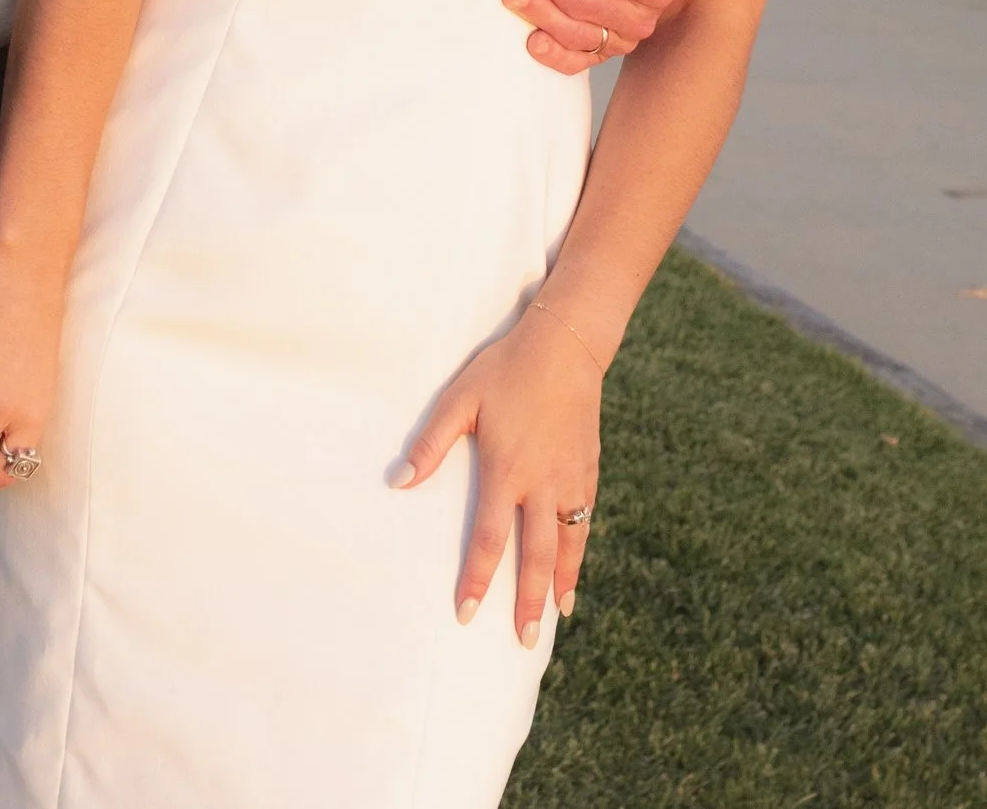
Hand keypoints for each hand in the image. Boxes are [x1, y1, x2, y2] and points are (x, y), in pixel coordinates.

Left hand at [396, 302, 602, 640]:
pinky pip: (584, 519)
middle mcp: (542, 484)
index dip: (477, 580)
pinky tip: (574, 565)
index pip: (488, 540)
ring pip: (568, 544)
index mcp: (506, 471)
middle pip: (536, 556)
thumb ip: (431, 443)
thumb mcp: (461, 398)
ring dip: (561, 583)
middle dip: (528, 602)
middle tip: (523, 641)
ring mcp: (570, 479)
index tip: (467, 614)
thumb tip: (397, 481)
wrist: (566, 345)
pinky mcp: (589, 469)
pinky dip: (580, 548)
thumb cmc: (505, 369)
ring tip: (557, 615)